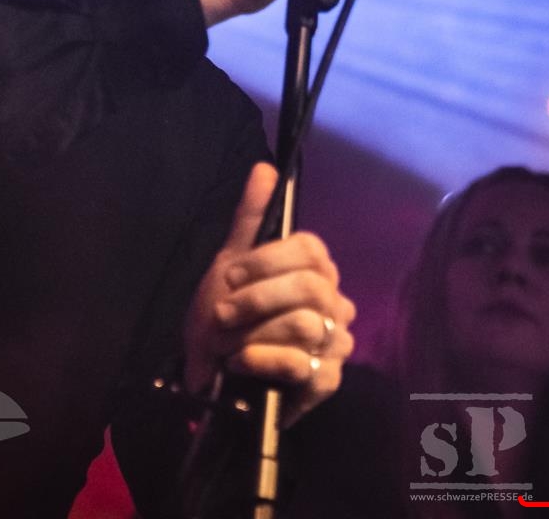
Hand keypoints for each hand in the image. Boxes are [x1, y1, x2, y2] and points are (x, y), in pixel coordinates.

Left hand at [184, 162, 355, 427]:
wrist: (213, 376)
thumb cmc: (227, 316)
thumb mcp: (231, 261)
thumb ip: (250, 216)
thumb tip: (265, 167)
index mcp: (317, 270)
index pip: (310, 249)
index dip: (269, 259)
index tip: (231, 273)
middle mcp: (335, 303)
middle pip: (309, 287)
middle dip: (256, 300)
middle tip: (222, 313)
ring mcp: (335, 344)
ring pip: (305, 325)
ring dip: (253, 332)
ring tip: (227, 342)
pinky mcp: (326, 381)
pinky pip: (301, 364)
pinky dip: (262, 360)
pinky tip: (240, 364)